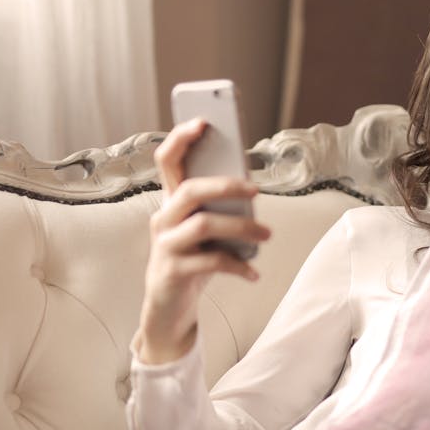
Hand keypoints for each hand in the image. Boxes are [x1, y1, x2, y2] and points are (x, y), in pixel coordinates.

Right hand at [135, 118, 270, 364]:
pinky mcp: (172, 272)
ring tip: (266, 234)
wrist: (169, 307)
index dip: (180, 138)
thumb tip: (251, 190)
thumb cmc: (193, 260)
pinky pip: (211, 262)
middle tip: (256, 189)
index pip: (167, 161)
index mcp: (171, 202)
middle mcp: (163, 219)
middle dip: (225, 185)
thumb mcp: (204, 231)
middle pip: (189, 189)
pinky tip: (253, 273)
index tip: (202, 122)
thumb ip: (218, 209)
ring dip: (241, 226)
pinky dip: (238, 266)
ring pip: (203, 224)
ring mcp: (165, 246)